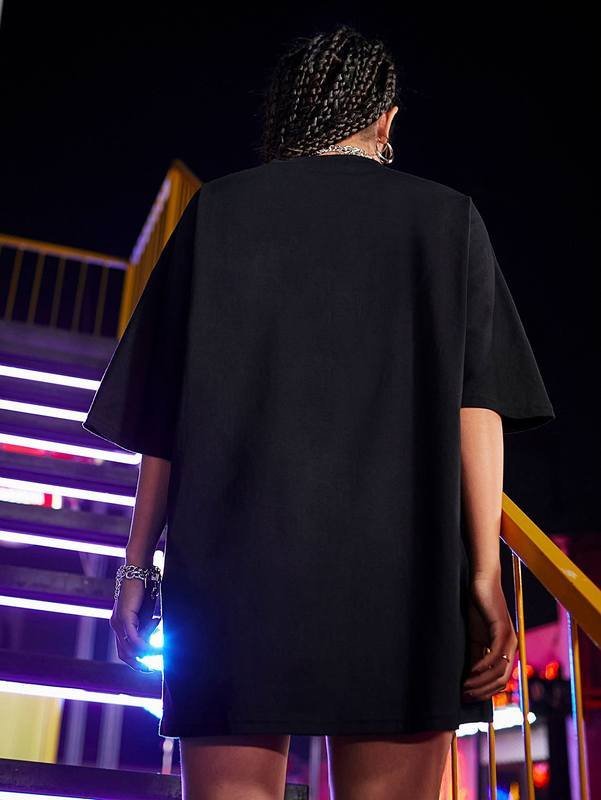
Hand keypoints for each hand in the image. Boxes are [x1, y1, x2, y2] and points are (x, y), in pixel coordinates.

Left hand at [110, 578, 161, 671]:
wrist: (138, 570)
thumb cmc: (144, 588)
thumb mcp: (146, 612)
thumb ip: (147, 626)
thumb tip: (152, 641)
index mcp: (119, 624)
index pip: (124, 650)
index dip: (136, 661)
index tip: (149, 667)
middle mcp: (115, 625)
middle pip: (124, 654)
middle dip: (138, 664)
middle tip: (152, 670)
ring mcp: (117, 622)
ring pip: (129, 649)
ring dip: (145, 655)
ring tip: (159, 657)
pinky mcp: (124, 617)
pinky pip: (133, 639)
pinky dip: (144, 647)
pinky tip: (155, 650)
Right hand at [462, 573, 517, 701]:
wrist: (482, 582)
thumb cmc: (478, 608)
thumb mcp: (475, 637)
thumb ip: (476, 656)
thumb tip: (470, 679)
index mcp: (507, 650)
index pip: (500, 681)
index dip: (485, 693)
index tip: (467, 698)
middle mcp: (512, 647)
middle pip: (501, 680)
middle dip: (482, 692)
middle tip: (464, 696)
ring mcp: (509, 638)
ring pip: (499, 670)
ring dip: (481, 682)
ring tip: (465, 687)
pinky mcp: (502, 629)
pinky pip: (495, 654)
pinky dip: (483, 665)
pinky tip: (471, 671)